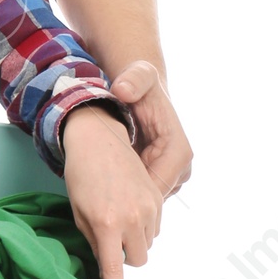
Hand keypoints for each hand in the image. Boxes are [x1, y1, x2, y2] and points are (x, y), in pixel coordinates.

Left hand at [60, 103, 163, 278]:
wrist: (98, 141)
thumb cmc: (82, 177)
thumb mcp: (80, 214)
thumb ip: (95, 242)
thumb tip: (107, 265)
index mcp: (106, 224)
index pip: (113, 268)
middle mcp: (131, 218)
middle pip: (137, 259)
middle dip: (125, 256)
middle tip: (109, 238)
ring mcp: (148, 207)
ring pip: (147, 244)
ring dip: (135, 240)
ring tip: (118, 217)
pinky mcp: (157, 198)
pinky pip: (156, 227)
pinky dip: (144, 226)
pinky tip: (129, 208)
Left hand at [109, 59, 192, 197]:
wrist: (141, 92)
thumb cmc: (141, 85)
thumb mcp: (139, 76)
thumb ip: (133, 80)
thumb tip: (123, 90)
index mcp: (180, 152)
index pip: (157, 187)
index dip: (131, 194)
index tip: (103, 192)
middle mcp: (181, 169)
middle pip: (152, 200)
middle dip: (127, 202)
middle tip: (95, 202)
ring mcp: (171, 178)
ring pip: (147, 202)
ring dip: (125, 202)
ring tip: (97, 196)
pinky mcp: (159, 181)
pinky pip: (141, 197)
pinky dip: (124, 197)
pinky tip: (103, 192)